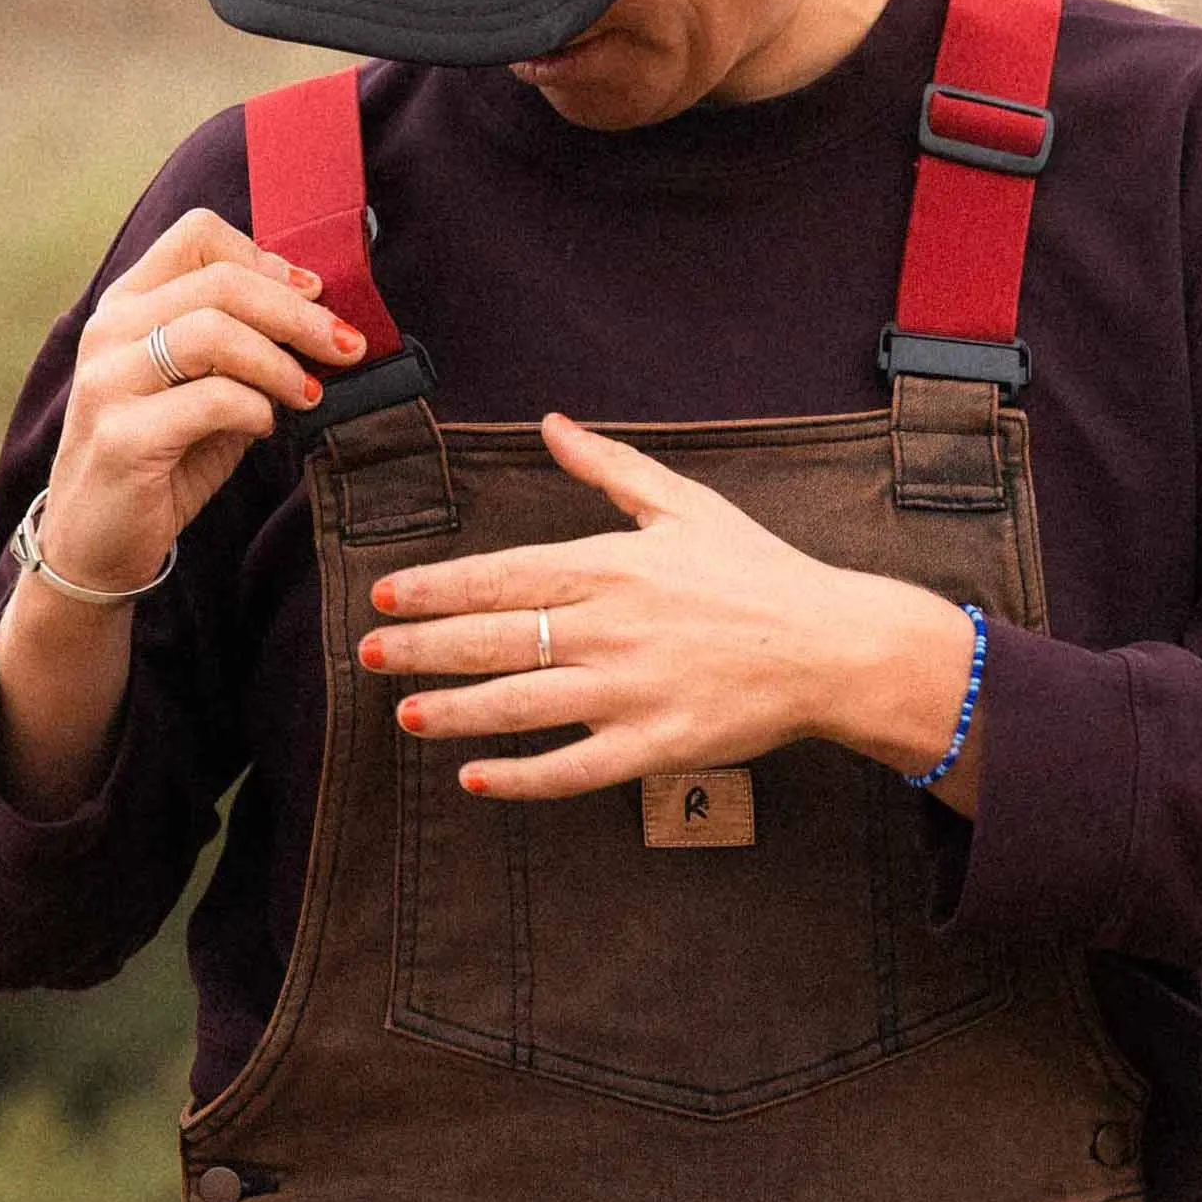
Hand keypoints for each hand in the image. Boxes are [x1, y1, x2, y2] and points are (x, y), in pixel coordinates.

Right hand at [37, 207, 368, 590]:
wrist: (96, 544)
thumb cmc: (160, 462)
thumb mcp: (202, 389)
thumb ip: (243, 346)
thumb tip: (319, 313)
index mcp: (127, 305)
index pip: (198, 236)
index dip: (267, 259)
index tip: (315, 295)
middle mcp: (109, 331)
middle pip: (219, 282)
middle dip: (297, 313)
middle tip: (344, 346)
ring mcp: (107, 381)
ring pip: (213, 332)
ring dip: (279, 362)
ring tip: (308, 393)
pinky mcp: (121, 436)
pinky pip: (212, 400)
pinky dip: (256, 409)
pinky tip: (263, 427)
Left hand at [357, 413, 983, 801]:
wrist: (834, 644)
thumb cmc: (758, 572)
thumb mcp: (685, 503)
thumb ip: (609, 466)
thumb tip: (550, 422)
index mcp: (612, 564)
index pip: (503, 574)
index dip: (438, 586)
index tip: (386, 594)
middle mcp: (611, 626)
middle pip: (496, 639)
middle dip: (424, 648)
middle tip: (368, 657)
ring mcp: (631, 690)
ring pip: (522, 703)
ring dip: (457, 711)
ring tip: (406, 716)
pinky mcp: (656, 744)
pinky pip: (574, 767)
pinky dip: (522, 777)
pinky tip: (475, 779)